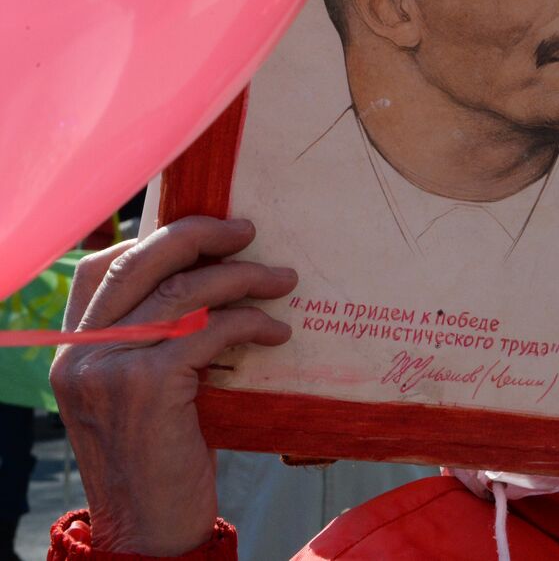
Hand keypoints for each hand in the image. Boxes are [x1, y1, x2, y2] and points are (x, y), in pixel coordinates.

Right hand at [50, 218, 296, 554]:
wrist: (148, 528)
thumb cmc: (158, 458)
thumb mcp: (142, 391)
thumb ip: (156, 340)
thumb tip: (213, 284)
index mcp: (74, 347)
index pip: (102, 266)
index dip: (155, 237)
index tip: (209, 232)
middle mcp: (82, 351)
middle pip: (143, 261)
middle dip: (201, 235)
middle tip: (249, 230)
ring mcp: (110, 366)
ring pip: (184, 289)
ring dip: (243, 277)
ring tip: (284, 280)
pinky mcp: (149, 384)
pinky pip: (211, 329)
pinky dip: (251, 322)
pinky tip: (277, 331)